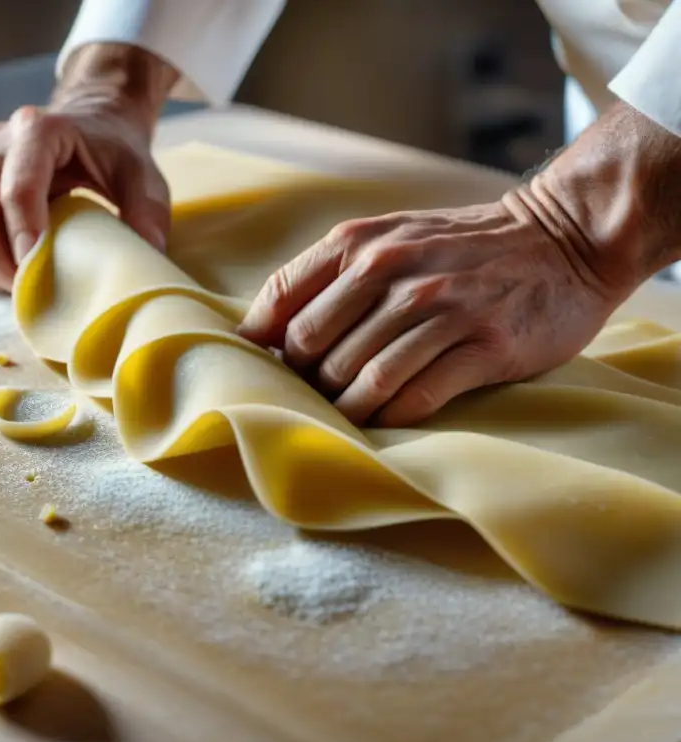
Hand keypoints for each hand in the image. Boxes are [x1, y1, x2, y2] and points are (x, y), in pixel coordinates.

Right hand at [0, 44, 178, 292]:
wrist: (86, 127)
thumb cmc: (112, 154)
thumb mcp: (142, 175)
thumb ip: (147, 211)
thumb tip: (145, 255)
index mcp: (35, 130)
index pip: (17, 189)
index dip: (25, 238)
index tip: (40, 276)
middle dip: (1, 268)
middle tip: (32, 296)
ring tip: (19, 289)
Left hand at [237, 199, 620, 426]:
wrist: (562, 240)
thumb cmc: (458, 249)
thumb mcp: (390, 239)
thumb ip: (330, 274)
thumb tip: (265, 332)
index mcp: (361, 244)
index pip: (283, 299)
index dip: (263, 341)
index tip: (265, 367)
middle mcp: (394, 271)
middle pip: (313, 348)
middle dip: (306, 380)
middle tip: (316, 395)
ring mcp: (441, 308)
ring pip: (362, 378)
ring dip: (347, 407)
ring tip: (348, 414)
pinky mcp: (483, 346)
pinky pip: (415, 397)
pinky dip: (392, 416)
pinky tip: (388, 418)